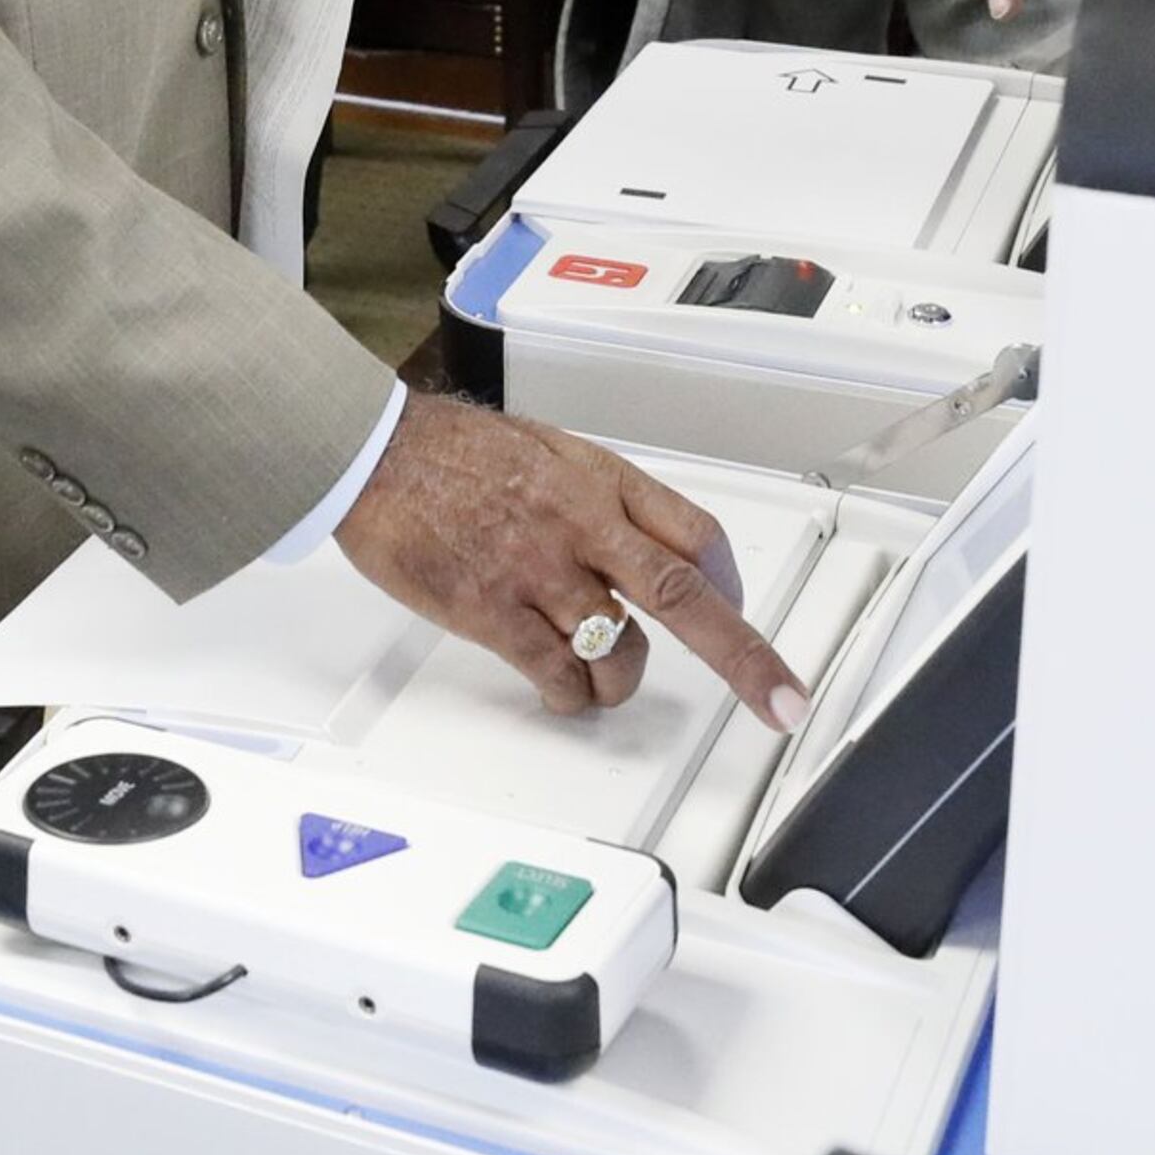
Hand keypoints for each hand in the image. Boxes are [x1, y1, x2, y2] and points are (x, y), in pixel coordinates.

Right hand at [336, 391, 806, 730]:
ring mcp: (538, 570)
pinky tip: (559, 688)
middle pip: (684, 598)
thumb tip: (646, 550)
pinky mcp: (493, 610)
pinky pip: (557, 674)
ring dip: (621, 681)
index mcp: (602, 482)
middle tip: (779, 701)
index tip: (746, 615)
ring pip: (620, 652)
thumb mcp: (551, 453)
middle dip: (744, 658)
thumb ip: (603, 503)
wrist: (375, 455)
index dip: (732, 586)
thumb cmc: (453, 453)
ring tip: (598, 676)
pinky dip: (569, 694)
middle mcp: (582, 525)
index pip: (696, 535)